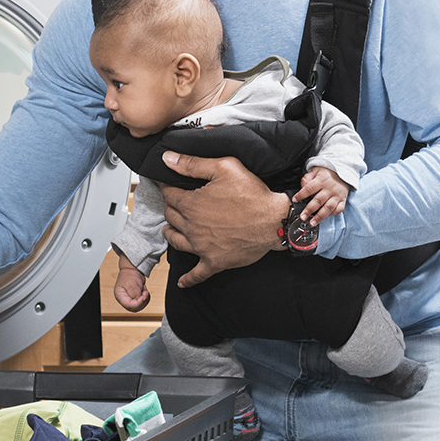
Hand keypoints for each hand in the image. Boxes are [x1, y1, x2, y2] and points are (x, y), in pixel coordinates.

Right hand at [114, 263, 150, 311]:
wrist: (133, 269)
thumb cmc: (130, 275)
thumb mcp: (132, 286)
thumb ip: (136, 296)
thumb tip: (140, 303)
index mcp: (120, 296)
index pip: (129, 306)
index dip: (138, 303)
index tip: (143, 297)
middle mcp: (124, 299)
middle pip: (134, 308)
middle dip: (142, 301)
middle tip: (145, 293)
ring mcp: (130, 299)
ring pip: (139, 306)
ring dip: (144, 299)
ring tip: (144, 290)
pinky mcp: (135, 298)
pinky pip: (142, 302)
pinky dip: (145, 297)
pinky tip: (144, 290)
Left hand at [159, 152, 284, 287]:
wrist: (274, 221)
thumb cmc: (252, 194)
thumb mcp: (223, 168)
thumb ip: (192, 163)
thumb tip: (167, 158)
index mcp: (191, 204)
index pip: (168, 194)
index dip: (166, 187)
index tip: (165, 184)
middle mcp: (191, 227)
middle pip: (171, 216)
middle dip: (170, 207)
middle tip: (173, 202)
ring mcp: (202, 247)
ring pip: (176, 241)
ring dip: (170, 233)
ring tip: (170, 228)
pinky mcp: (214, 262)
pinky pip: (197, 274)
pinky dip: (188, 279)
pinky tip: (182, 282)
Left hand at [293, 167, 348, 224]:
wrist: (343, 172)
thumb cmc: (327, 173)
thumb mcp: (315, 171)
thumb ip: (307, 178)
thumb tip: (302, 186)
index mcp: (321, 180)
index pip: (309, 188)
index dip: (301, 195)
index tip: (295, 200)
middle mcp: (330, 189)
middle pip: (318, 201)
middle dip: (309, 210)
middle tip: (302, 216)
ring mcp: (337, 195)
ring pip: (328, 208)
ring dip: (320, 216)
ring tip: (312, 222)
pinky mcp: (342, 200)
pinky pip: (338, 209)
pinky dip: (332, 214)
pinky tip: (325, 217)